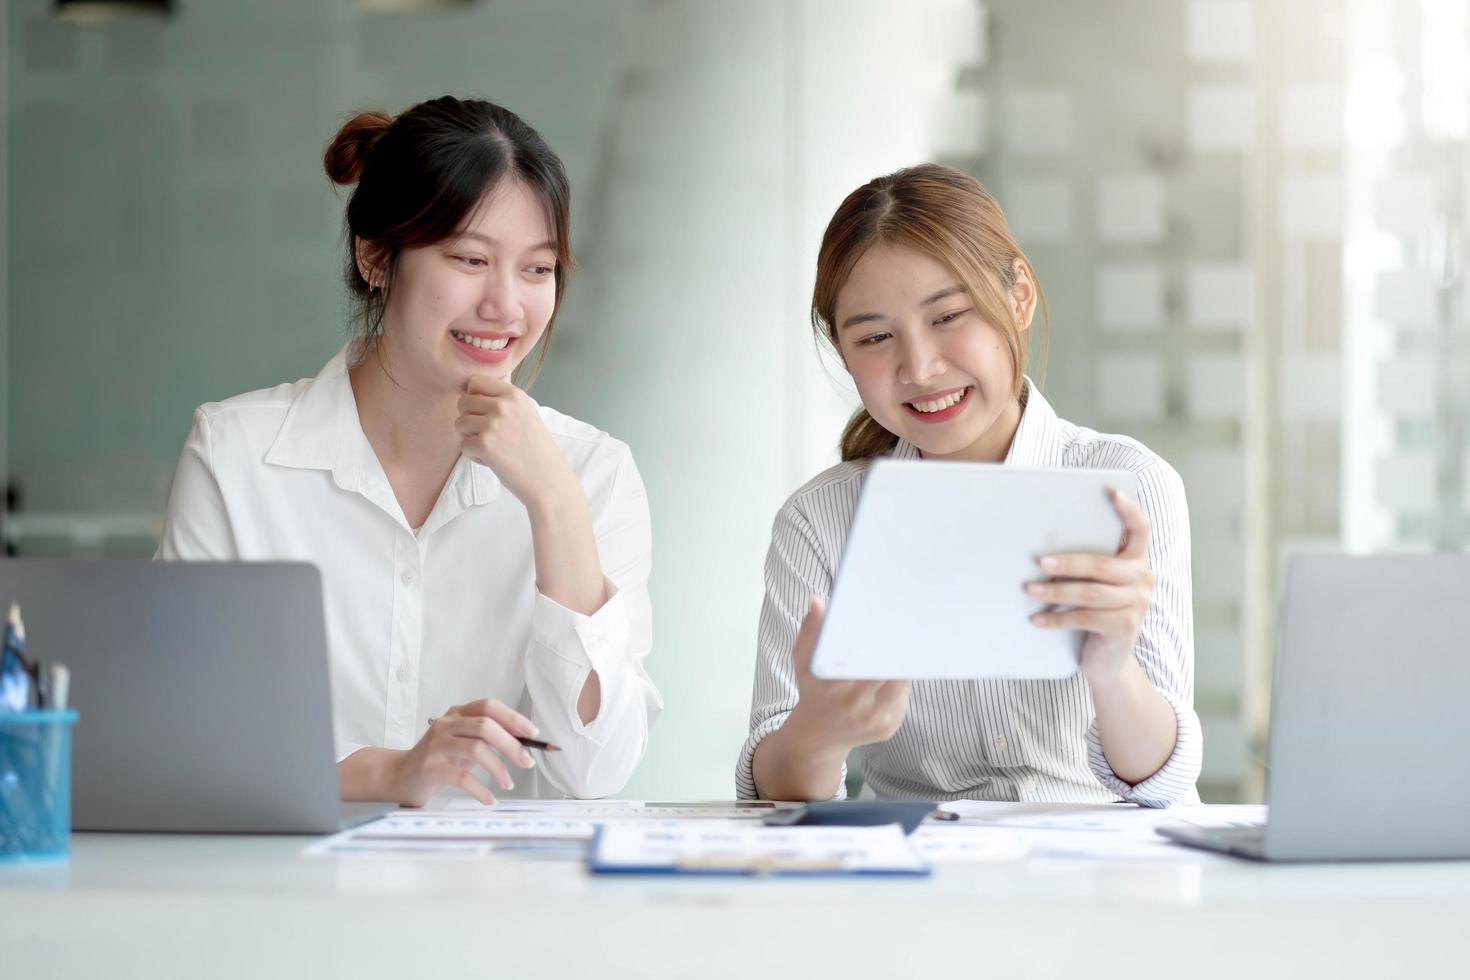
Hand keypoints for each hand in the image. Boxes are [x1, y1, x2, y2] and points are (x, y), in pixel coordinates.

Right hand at [389, 698, 539, 806]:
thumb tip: (525, 745)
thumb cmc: (440, 760)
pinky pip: (461, 777)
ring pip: (475, 749)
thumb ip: (489, 740)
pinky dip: (480, 789)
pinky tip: (489, 799)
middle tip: (527, 763)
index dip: (513, 718)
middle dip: (511, 745)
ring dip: (498, 769)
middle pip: (485, 726)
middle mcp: (446, 724)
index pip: (489, 706)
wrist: (401, 776)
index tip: (532, 734)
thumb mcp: (464, 744)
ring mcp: (436, 745)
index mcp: (457, 714)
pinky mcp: (429, 767)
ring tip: (508, 784)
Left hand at [456, 375, 577, 510]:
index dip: (474, 397)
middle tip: (488, 434)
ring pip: (459, 423)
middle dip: (469, 418)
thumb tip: (475, 387)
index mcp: (514, 395)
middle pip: (463, 402)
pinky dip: (474, 456)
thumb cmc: (536, 449)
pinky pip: (463, 445)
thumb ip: (504, 399)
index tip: (484, 412)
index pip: (475, 381)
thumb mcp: (527, 413)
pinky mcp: (484, 444)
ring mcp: (493, 424)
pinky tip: (492, 460)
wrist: (547, 479)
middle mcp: (503, 405)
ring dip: (469, 437)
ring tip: (491, 446)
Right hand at [786, 595, 910, 754]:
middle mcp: (855, 705)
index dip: (880, 645)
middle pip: (889, 671)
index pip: (865, 660)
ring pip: (901, 684)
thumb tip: (817, 601)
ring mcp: (875, 719)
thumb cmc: (813, 691)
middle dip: (896, 653)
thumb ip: (811, 630)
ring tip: (902, 652)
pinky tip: (894, 676)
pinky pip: (903, 699)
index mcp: (833, 686)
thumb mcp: (803, 661)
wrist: (817, 737)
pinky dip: (901, 686)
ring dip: (901, 668)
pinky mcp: (889, 728)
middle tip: (903, 634)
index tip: (886, 630)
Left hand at [1026, 488, 1154, 682]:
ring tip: (1029, 590)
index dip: (1129, 511)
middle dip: (1067, 562)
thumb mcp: (1095, 585)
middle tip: (1039, 562)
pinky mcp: (1125, 627)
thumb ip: (1086, 565)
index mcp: (1137, 560)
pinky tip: (1036, 619)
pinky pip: (1085, 618)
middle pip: (1101, 564)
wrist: (1108, 660)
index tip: (1112, 493)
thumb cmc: (1094, 613)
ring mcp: (1137, 604)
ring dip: (1056, 591)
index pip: (1141, 529)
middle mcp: (1143, 578)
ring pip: (1090, 592)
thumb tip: (1043, 547)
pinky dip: (1058, 618)